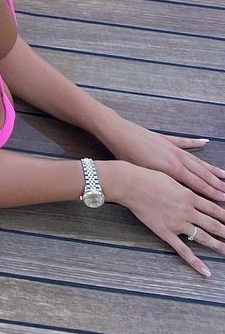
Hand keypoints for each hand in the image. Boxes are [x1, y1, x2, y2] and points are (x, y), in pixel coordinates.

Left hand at [105, 117, 224, 202]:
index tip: (224, 198)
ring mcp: (172, 147)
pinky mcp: (165, 139)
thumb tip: (182, 194)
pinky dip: (195, 142)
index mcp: (173, 170)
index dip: (211, 192)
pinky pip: (184, 142)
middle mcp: (177, 158)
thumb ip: (167, 184)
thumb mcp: (148, 176)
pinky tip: (205, 142)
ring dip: (210, 168)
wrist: (119, 134)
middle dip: (216, 183)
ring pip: (196, 160)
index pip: (197, 184)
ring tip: (224, 174)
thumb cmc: (129, 157)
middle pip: (201, 173)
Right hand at [108, 161, 224, 276]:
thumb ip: (186, 188)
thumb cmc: (148, 176)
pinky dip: (195, 262)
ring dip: (218, 246)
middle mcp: (187, 210)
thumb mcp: (171, 178)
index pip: (214, 208)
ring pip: (203, 237)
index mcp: (189, 196)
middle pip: (214, 224)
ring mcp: (177, 223)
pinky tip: (205, 271)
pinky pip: (183, 250)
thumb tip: (196, 194)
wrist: (131, 184)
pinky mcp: (166, 232)